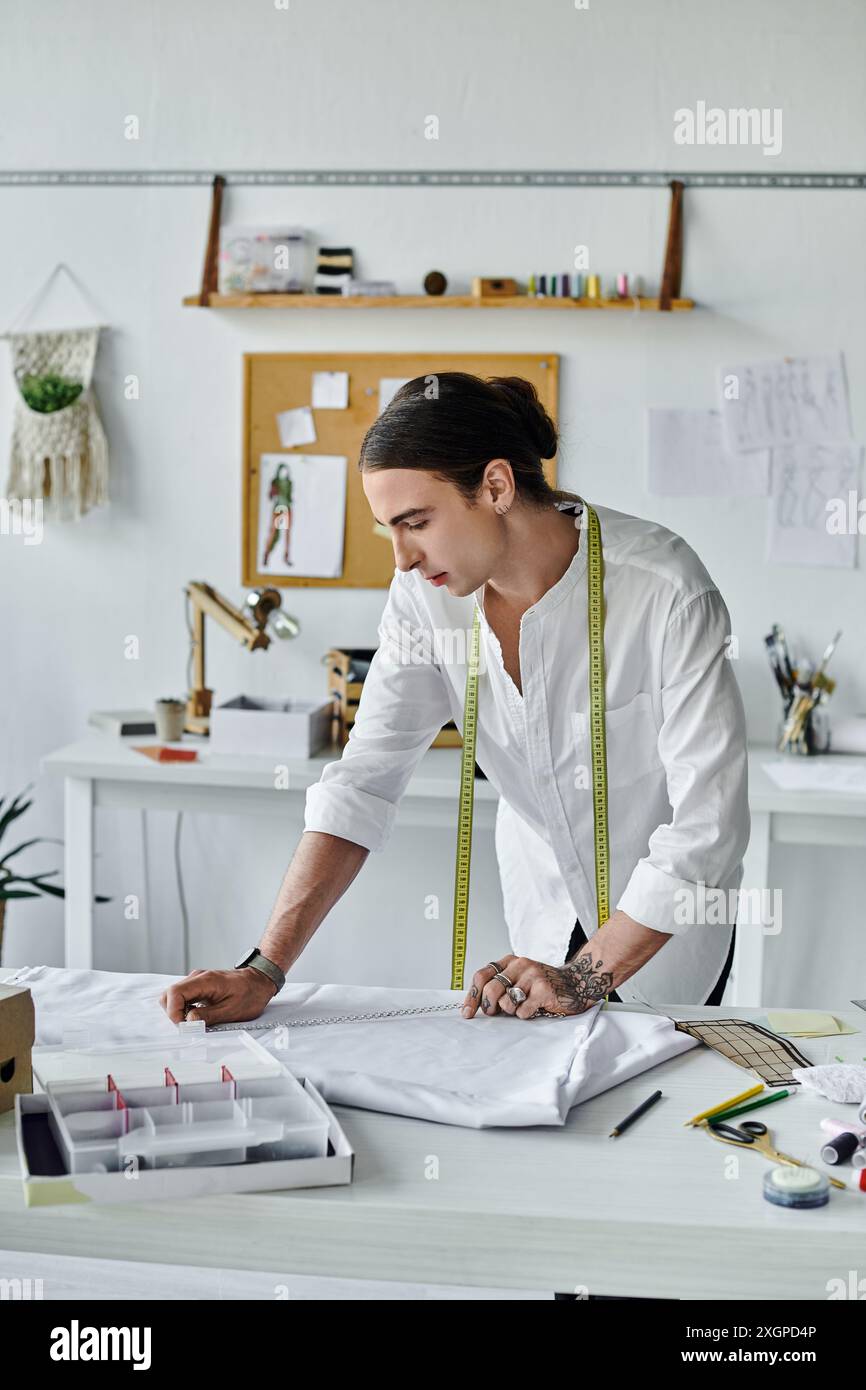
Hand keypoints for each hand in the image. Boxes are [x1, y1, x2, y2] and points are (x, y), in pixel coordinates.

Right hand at [159, 967, 277, 1026]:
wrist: (260, 981)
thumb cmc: (250, 994)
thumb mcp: (231, 1011)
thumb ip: (207, 1016)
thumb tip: (188, 1022)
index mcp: (205, 981)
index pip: (174, 993)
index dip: (173, 1012)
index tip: (183, 1025)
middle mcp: (198, 977)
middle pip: (169, 994)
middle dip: (173, 1013)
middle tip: (188, 1026)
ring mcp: (197, 980)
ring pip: (173, 996)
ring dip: (178, 1012)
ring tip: (195, 1022)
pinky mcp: (198, 986)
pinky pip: (183, 997)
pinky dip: (184, 1009)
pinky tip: (198, 1016)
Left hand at [461, 953, 611, 1020]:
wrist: (576, 983)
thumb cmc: (542, 984)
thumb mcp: (519, 977)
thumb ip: (500, 985)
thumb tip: (474, 1005)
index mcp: (510, 961)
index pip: (481, 976)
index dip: (472, 997)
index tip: (467, 1013)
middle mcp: (520, 965)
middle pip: (491, 989)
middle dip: (489, 1007)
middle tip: (495, 1013)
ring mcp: (533, 976)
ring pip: (507, 1002)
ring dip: (511, 1011)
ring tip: (522, 1007)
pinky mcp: (545, 990)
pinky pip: (523, 1011)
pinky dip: (526, 1015)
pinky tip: (535, 1009)